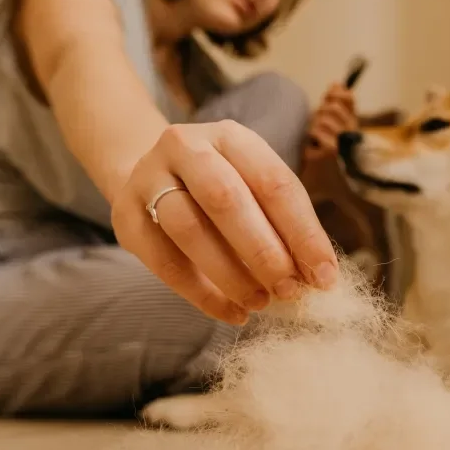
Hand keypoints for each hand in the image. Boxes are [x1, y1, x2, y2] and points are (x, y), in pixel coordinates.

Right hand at [111, 120, 339, 324]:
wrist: (150, 175)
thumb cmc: (220, 189)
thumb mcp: (254, 190)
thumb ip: (283, 226)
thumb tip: (318, 276)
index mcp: (230, 136)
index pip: (274, 183)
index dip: (303, 233)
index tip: (325, 275)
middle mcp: (185, 147)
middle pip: (226, 199)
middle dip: (264, 251)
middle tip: (290, 290)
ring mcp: (148, 178)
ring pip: (188, 229)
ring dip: (231, 274)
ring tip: (260, 302)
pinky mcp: (124, 215)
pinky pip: (162, 261)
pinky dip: (201, 294)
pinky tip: (231, 312)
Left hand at [303, 83, 358, 164]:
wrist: (321, 181)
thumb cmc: (323, 153)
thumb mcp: (330, 126)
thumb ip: (334, 104)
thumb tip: (336, 84)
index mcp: (353, 123)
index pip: (348, 98)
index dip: (334, 95)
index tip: (325, 101)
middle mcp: (352, 131)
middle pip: (333, 107)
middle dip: (320, 114)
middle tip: (317, 128)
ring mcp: (344, 141)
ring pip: (322, 119)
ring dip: (314, 129)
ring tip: (316, 142)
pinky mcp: (332, 150)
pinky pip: (316, 132)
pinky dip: (311, 139)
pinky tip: (314, 150)